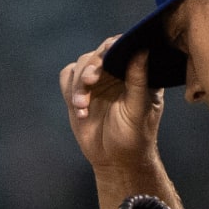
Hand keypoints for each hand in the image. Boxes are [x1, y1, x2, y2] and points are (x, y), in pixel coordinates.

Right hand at [59, 37, 164, 171]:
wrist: (115, 160)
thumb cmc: (134, 137)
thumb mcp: (138, 110)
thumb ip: (139, 80)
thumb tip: (141, 49)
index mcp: (137, 72)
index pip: (124, 48)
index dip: (113, 47)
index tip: (106, 56)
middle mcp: (116, 72)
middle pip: (98, 53)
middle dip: (91, 65)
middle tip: (90, 80)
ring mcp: (97, 82)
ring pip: (80, 65)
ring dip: (79, 83)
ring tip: (82, 105)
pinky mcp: (79, 92)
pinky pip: (67, 77)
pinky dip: (69, 90)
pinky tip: (79, 109)